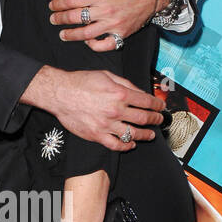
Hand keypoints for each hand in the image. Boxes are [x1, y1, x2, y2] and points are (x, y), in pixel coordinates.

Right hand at [32, 67, 167, 148]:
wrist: (60, 93)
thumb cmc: (82, 82)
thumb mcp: (107, 75)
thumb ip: (126, 84)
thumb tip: (141, 93)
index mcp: (120, 94)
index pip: (146, 102)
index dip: (157, 105)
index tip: (161, 107)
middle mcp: (115, 110)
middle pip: (143, 119)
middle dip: (155, 120)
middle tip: (159, 120)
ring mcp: (106, 125)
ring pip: (133, 134)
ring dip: (145, 135)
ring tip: (150, 135)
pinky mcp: (97, 135)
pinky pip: (116, 145)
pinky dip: (127, 146)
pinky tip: (131, 144)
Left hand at [49, 0, 158, 50]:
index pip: (71, 1)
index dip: (58, 4)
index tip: (52, 6)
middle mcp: (105, 10)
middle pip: (75, 18)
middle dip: (60, 19)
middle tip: (53, 20)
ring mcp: (113, 24)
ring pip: (86, 34)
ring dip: (71, 35)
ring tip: (63, 34)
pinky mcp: (121, 34)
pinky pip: (104, 45)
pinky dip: (93, 45)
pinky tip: (86, 41)